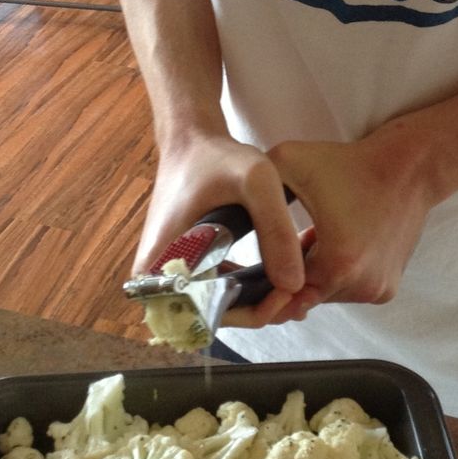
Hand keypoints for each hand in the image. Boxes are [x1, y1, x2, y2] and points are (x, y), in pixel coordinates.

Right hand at [132, 132, 305, 300]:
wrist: (191, 142)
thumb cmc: (218, 158)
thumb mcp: (257, 182)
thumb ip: (277, 228)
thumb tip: (294, 285)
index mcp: (162, 264)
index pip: (211, 314)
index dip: (255, 311)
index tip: (290, 291)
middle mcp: (156, 279)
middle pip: (216, 316)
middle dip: (261, 308)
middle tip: (301, 290)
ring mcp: (169, 276)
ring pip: (219, 307)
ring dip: (258, 300)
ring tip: (296, 280)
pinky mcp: (183, 269)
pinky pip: (216, 293)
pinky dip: (249, 289)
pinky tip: (280, 275)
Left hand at [254, 122, 438, 321]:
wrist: (410, 167)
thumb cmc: (349, 164)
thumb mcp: (288, 162)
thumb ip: (252, 190)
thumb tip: (219, 217)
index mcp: (336, 265)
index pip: (282, 290)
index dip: (263, 277)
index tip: (251, 261)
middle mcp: (360, 286)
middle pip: (304, 296)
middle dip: (288, 275)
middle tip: (274, 250)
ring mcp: (376, 292)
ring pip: (326, 295)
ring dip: (312, 275)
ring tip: (311, 238)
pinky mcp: (387, 289)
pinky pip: (347, 290)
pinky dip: (335, 274)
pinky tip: (333, 242)